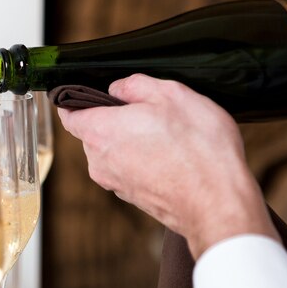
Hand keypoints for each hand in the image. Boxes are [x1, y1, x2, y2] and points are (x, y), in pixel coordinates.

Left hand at [58, 74, 278, 257]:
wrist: (218, 202)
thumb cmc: (198, 148)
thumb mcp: (171, 94)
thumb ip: (134, 85)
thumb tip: (117, 89)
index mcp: (99, 132)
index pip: (68, 114)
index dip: (75, 100)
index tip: (90, 93)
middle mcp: (99, 161)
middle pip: (93, 132)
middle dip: (114, 118)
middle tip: (149, 111)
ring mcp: (115, 182)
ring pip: (113, 151)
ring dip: (133, 139)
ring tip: (167, 135)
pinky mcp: (133, 197)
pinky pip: (129, 169)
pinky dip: (144, 159)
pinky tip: (172, 155)